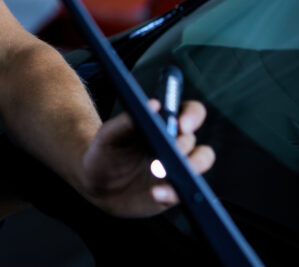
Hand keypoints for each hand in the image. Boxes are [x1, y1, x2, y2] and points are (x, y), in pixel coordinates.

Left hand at [79, 100, 215, 217]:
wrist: (98, 186)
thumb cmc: (105, 153)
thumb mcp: (108, 135)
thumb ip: (126, 121)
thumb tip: (153, 105)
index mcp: (162, 125)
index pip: (188, 113)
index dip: (192, 115)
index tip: (181, 124)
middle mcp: (174, 145)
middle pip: (194, 140)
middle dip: (186, 144)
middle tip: (173, 150)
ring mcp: (177, 169)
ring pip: (200, 163)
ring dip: (191, 167)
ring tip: (165, 172)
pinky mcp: (174, 191)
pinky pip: (182, 192)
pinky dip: (171, 192)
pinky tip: (155, 192)